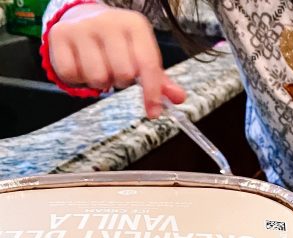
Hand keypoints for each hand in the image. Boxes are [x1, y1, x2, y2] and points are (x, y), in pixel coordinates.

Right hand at [47, 3, 185, 116]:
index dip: (152, 92)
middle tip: (117, 72)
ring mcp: (82, 27)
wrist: (83, 16)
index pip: (147, 64)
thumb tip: (179, 99)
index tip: (154, 112)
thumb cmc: (118, 41)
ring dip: (101, 82)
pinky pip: (72, 75)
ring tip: (101, 68)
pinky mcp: (59, 35)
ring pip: (97, 78)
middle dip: (121, 81)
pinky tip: (83, 66)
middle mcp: (109, 22)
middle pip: (122, 74)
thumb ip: (160, 78)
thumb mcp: (142, 53)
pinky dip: (79, 80)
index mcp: (135, 25)